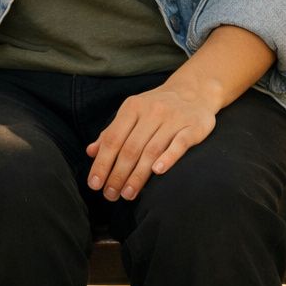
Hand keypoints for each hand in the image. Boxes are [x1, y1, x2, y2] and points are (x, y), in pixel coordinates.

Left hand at [85, 80, 217, 201]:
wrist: (195, 89)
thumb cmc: (158, 107)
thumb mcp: (133, 112)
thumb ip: (112, 131)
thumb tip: (91, 152)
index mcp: (133, 107)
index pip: (113, 139)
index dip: (102, 163)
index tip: (95, 184)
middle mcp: (152, 111)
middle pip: (130, 148)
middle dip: (118, 174)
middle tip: (110, 195)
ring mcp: (173, 119)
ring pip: (152, 150)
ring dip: (138, 175)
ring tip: (128, 194)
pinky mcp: (193, 127)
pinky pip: (179, 144)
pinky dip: (168, 157)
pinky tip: (158, 172)